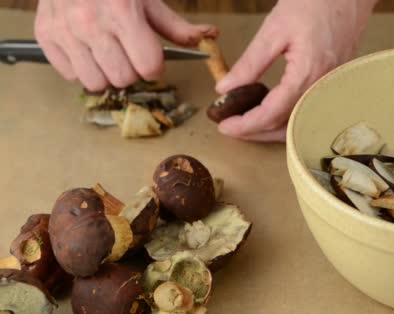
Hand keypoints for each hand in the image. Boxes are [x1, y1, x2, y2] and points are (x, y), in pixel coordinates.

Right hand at [34, 0, 216, 90]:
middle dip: (132, 70)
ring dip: (106, 73)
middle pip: (123, 79)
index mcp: (123, 13)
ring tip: (107, 52)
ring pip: (96, 83)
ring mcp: (65, 30)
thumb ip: (175, 26)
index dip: (155, 66)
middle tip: (128, 53)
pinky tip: (85, 48)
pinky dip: (80, 67)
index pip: (149, 67)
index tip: (151, 58)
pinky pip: (69, 75)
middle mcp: (91, 24)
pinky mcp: (45, 35)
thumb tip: (209, 38)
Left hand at [215, 0, 376, 141]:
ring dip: (271, 128)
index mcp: (306, 74)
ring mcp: (330, 89)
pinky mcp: (333, 85)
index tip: (225, 126)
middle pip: (286, 127)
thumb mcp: (273, 30)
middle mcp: (321, 88)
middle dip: (256, 132)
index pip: (272, 114)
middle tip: (231, 127)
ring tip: (247, 121)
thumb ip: (250, 63)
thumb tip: (226, 88)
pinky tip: (271, 109)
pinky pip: (308, 111)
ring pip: (298, 123)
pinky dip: (287, 117)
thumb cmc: (315, 3)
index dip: (245, 124)